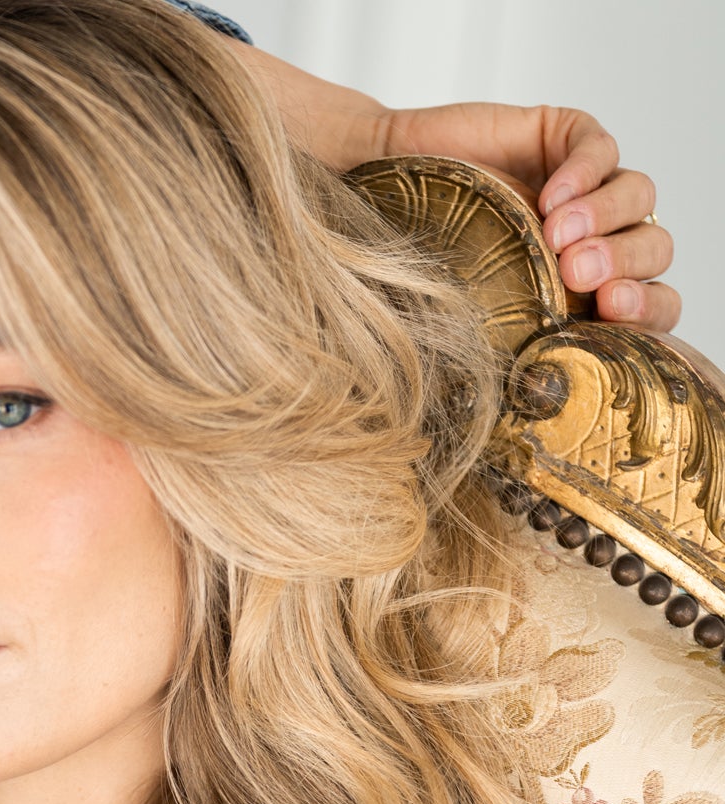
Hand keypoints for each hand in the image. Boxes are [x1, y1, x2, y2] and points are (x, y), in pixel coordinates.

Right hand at [234, 49, 678, 333]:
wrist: (365, 194)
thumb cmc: (403, 274)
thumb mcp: (456, 333)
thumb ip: (497, 369)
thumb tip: (506, 452)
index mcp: (582, 299)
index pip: (649, 307)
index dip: (646, 311)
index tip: (609, 314)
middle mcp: (592, 244)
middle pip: (652, 249)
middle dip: (623, 263)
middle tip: (576, 276)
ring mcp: (583, 189)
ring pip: (638, 196)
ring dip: (608, 218)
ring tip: (556, 235)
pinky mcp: (564, 137)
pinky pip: (601, 147)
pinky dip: (587, 170)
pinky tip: (550, 196)